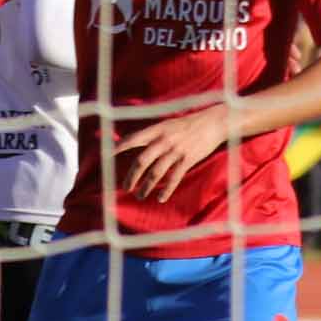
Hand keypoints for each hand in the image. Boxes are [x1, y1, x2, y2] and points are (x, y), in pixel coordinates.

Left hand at [112, 105, 231, 203]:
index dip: (118, 148)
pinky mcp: (189, 159)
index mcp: (157, 129)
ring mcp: (177, 150)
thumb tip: (131, 142)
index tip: (105, 157)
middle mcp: (165, 140)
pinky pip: (175, 177)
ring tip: (140, 196)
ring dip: (146, 186)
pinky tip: (161, 198)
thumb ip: (152, 134)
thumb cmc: (189, 124)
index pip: (132, 140)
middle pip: (142, 161)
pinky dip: (167, 189)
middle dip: (131, 176)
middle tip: (125, 187)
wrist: (215, 122)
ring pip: (156, 172)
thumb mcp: (168, 124)